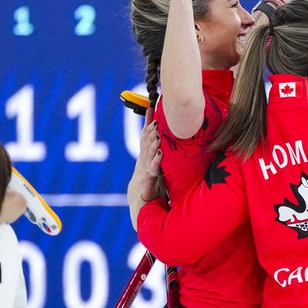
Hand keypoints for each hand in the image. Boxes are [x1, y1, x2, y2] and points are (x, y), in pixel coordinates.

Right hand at [127, 111, 161, 230]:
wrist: (139, 201)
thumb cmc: (150, 182)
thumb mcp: (157, 165)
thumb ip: (160, 153)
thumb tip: (169, 139)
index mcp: (145, 154)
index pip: (145, 134)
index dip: (147, 121)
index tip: (150, 107)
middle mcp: (143, 158)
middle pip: (146, 140)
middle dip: (150, 128)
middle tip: (155, 116)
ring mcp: (144, 167)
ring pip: (148, 150)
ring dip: (152, 140)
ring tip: (157, 131)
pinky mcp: (148, 177)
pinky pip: (153, 166)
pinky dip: (156, 159)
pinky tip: (160, 152)